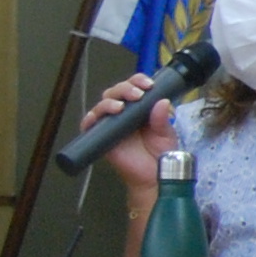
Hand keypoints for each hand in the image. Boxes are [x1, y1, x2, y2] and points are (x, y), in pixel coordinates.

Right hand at [79, 75, 176, 197]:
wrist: (153, 175)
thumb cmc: (159, 154)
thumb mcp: (166, 134)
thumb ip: (162, 119)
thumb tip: (162, 102)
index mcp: (140, 108)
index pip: (134, 87)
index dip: (138, 80)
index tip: (148, 84)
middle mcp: (124, 113)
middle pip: (115, 92)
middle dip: (125, 88)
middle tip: (137, 94)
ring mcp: (111, 124)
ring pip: (102, 104)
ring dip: (110, 101)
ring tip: (121, 106)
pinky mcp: (101, 137)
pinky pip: (89, 124)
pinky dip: (90, 118)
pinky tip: (98, 116)